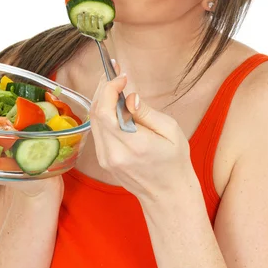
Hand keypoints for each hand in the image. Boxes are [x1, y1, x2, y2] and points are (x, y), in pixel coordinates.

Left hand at [89, 61, 196, 204]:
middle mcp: (114, 153)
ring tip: (113, 84)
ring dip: (100, 99)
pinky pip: (97, 130)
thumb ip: (147, 113)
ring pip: (93, 121)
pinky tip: (112, 104)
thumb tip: (129, 98)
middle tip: (113, 73)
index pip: (106, 112)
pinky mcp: (103, 160)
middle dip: (102, 89)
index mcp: (134, 145)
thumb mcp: (171, 131)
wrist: (167, 194)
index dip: (108, 89)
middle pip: (95, 114)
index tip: (121, 76)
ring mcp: (106, 158)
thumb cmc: (174, 161)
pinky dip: (102, 113)